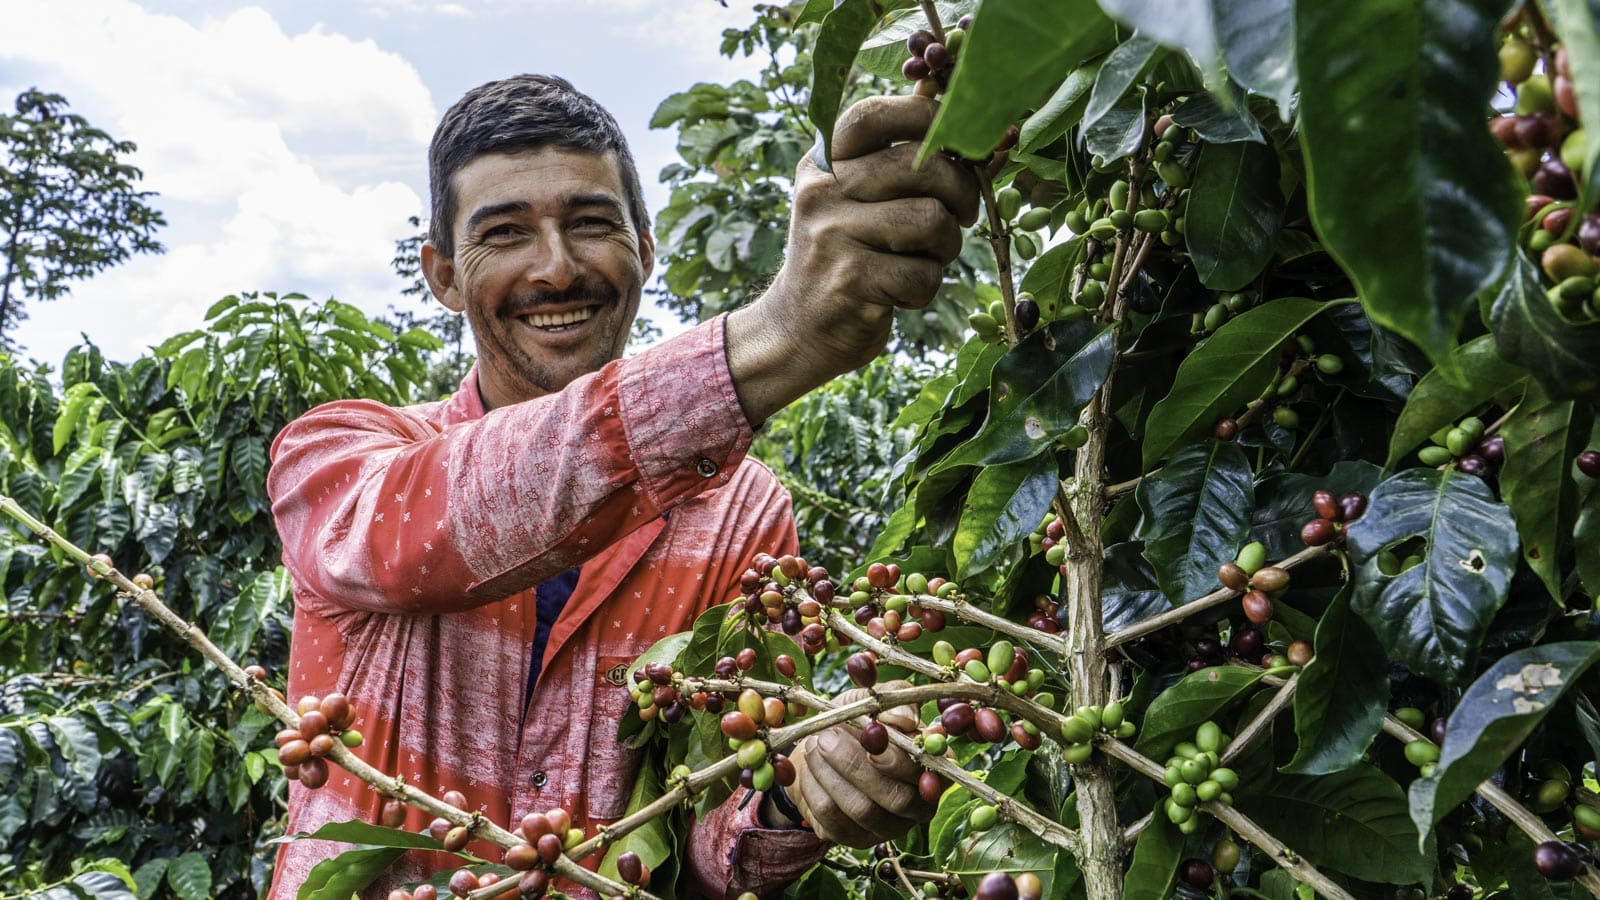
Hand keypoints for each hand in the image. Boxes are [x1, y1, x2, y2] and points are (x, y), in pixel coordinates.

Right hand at [726, 94, 979, 423]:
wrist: (797, 329)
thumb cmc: (846, 254)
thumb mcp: (856, 195)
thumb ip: (895, 147)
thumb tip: (942, 88)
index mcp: (824, 161)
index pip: (876, 114)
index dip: (928, 119)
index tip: (954, 147)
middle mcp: (822, 190)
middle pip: (923, 164)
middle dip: (960, 194)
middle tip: (956, 217)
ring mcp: (832, 234)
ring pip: (932, 220)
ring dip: (947, 247)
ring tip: (928, 258)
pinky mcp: (850, 281)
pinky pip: (923, 273)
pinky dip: (927, 288)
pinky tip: (903, 292)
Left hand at [786, 680, 935, 846]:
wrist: (819, 749)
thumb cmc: (854, 723)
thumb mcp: (871, 701)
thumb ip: (893, 701)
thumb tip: (904, 720)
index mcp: (932, 769)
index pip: (931, 775)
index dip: (901, 758)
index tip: (872, 734)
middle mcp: (918, 805)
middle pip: (898, 799)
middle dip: (857, 766)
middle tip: (827, 737)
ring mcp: (887, 827)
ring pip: (863, 810)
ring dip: (832, 774)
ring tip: (815, 744)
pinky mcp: (855, 838)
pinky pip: (833, 820)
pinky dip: (815, 788)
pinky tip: (810, 766)